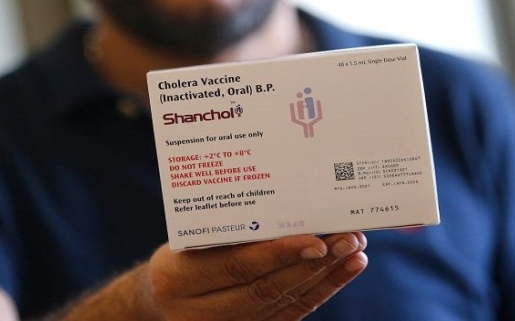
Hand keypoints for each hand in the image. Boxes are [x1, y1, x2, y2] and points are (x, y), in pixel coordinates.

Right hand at [145, 232, 367, 320]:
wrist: (160, 295)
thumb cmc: (179, 252)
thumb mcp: (188, 236)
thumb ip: (225, 228)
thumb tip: (283, 204)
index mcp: (179, 278)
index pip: (237, 267)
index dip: (279, 255)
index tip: (315, 239)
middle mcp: (201, 311)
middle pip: (267, 289)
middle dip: (313, 264)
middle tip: (348, 237)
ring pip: (283, 303)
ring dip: (325, 277)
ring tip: (354, 249)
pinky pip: (291, 313)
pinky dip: (322, 291)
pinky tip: (345, 270)